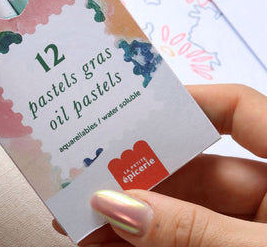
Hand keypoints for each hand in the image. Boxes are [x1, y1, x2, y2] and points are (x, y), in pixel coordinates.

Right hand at [82, 83, 266, 245]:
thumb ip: (190, 228)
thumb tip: (114, 205)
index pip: (235, 108)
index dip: (185, 100)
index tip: (132, 107)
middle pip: (196, 167)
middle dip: (137, 177)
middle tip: (86, 178)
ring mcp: (253, 231)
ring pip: (184, 211)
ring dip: (134, 218)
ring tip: (83, 219)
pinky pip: (186, 243)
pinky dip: (149, 244)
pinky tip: (107, 244)